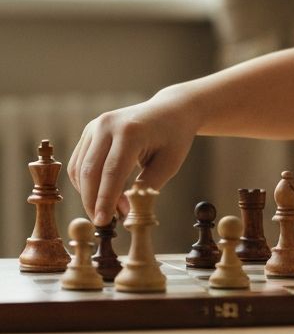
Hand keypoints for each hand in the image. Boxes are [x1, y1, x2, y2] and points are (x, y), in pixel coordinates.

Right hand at [68, 87, 198, 224]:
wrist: (171, 110)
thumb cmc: (174, 138)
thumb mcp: (169, 164)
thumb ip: (146, 186)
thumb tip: (124, 213)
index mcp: (131, 131)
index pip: (111, 172)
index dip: (105, 200)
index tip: (103, 223)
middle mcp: (107, 125)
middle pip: (90, 171)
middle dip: (92, 201)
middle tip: (102, 223)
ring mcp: (95, 126)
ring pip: (80, 168)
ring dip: (88, 194)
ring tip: (108, 210)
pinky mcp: (90, 130)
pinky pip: (80, 162)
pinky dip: (86, 182)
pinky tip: (101, 195)